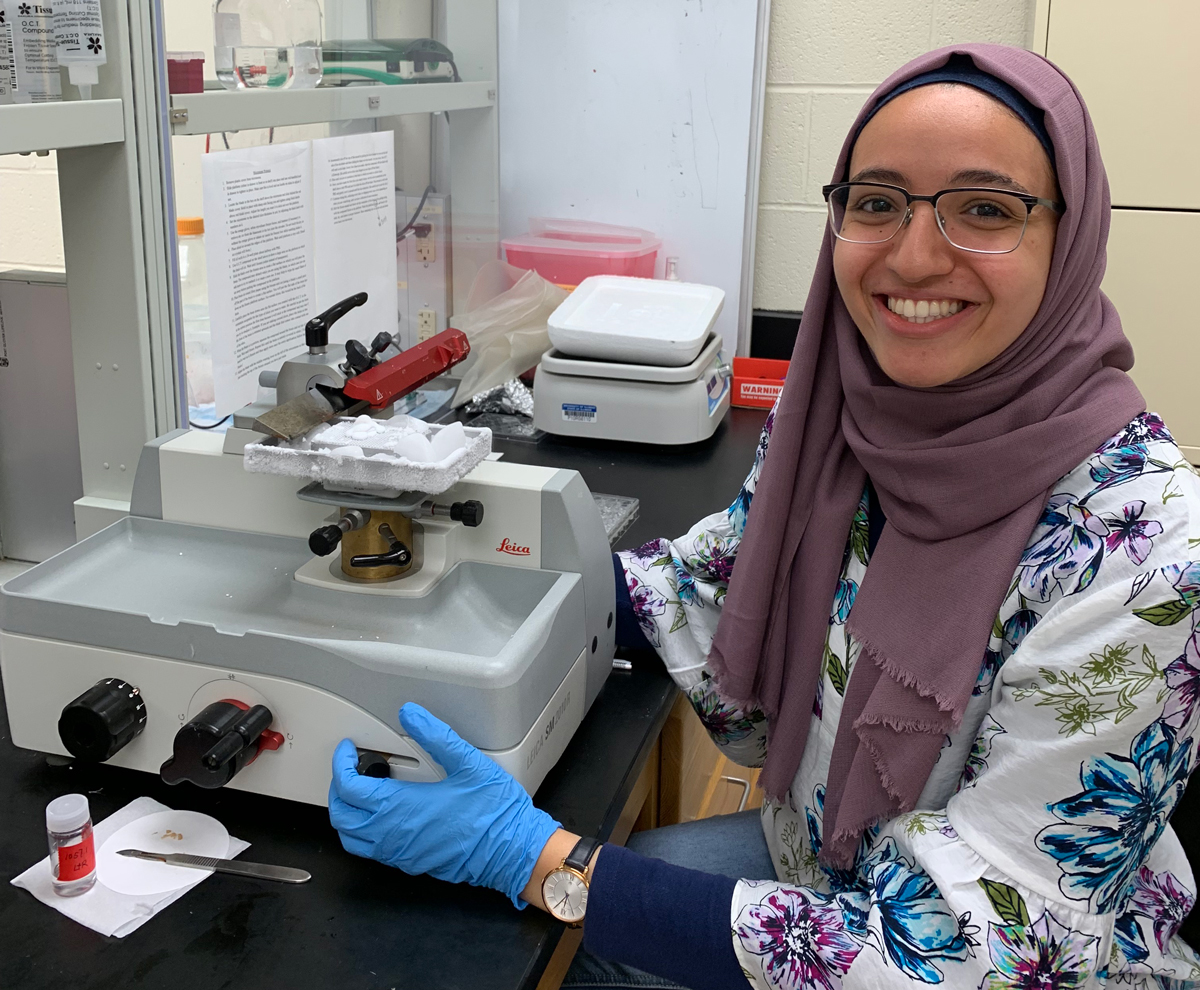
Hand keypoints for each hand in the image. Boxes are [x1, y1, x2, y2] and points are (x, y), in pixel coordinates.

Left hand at [328, 702, 561, 907]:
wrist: (512, 852)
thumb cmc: (495, 813)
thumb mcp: (469, 763)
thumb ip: (436, 735)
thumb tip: (411, 715)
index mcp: (401, 809)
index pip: (349, 789)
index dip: (341, 765)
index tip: (348, 750)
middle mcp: (393, 835)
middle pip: (341, 816)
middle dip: (339, 788)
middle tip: (349, 767)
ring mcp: (399, 853)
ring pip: (351, 838)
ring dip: (347, 813)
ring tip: (361, 791)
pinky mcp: (409, 863)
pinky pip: (370, 851)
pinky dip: (362, 831)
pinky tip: (383, 814)